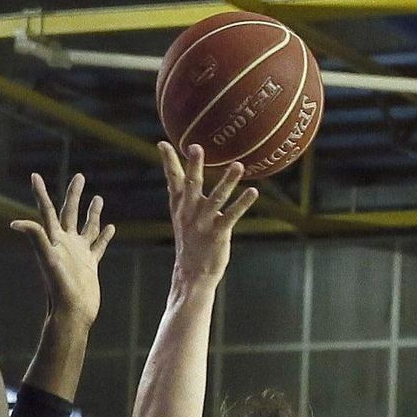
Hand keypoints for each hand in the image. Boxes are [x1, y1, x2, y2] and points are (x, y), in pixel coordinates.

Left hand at [11, 174, 113, 326]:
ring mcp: (79, 254)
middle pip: (69, 212)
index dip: (39, 193)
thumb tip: (15, 222)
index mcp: (53, 239)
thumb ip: (35, 238)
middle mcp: (65, 243)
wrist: (73, 312)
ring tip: (98, 198)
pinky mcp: (90, 265)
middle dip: (74, 194)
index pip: (46, 210)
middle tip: (80, 176)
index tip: (34, 175)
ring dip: (92, 213)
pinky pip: (99, 245)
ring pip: (87, 227)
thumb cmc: (59, 288)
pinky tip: (110, 227)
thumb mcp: (47, 260)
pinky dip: (105, 236)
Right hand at [159, 143, 257, 285]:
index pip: (173, 180)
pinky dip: (242, 203)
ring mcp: (204, 222)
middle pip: (192, 184)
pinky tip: (253, 191)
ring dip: (227, 182)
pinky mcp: (218, 233)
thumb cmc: (190, 241)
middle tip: (196, 147)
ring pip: (217, 198)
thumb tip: (175, 174)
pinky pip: (232, 215)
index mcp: (180, 205)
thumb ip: (180, 194)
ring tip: (238, 166)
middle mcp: (191, 211)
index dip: (168, 162)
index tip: (163, 143)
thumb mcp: (181, 216)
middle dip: (193, 166)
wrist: (192, 273)